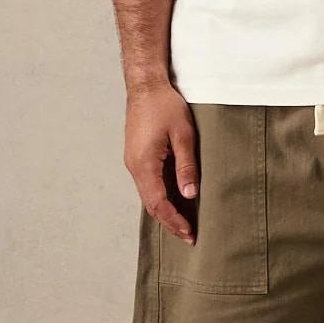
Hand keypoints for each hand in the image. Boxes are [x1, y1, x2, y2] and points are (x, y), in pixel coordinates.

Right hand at [127, 81, 197, 242]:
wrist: (146, 86)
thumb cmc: (165, 106)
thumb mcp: (183, 135)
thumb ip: (186, 166)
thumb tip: (189, 194)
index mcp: (144, 163)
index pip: (158, 203)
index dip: (174, 221)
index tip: (189, 233)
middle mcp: (135, 166)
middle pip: (151, 204)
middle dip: (169, 222)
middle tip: (189, 236)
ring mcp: (134, 162)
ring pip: (148, 196)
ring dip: (165, 211)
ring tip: (183, 224)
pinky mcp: (137, 157)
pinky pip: (147, 184)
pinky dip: (160, 198)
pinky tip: (173, 201)